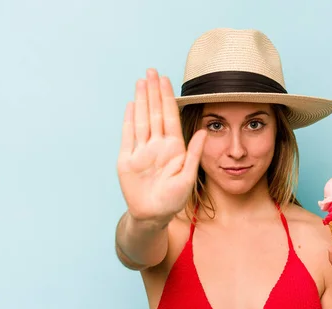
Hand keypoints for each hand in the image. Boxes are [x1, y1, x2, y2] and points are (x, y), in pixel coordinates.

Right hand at [117, 69, 206, 224]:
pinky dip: (129, 119)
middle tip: (152, 71)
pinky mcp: (127, 159)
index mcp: (174, 147)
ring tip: (141, 81)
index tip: (166, 79)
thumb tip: (204, 130)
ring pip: (142, 119)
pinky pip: (128, 135)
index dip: (168, 97)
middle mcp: (157, 145)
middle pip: (155, 113)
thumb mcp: (188, 177)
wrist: (152, 215)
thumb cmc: (173, 199)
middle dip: (154, 92)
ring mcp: (141, 151)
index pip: (170, 116)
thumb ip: (194, 153)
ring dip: (142, 100)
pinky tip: (132, 104)